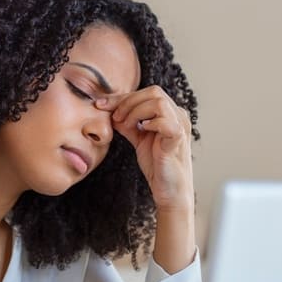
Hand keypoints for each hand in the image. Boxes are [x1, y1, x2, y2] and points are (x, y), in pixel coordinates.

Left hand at [96, 87, 193, 212]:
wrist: (169, 190)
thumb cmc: (157, 165)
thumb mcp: (139, 139)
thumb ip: (128, 124)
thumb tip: (109, 110)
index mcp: (170, 112)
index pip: (146, 94)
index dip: (122, 97)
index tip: (100, 104)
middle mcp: (178, 114)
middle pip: (153, 91)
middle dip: (128, 101)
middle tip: (115, 118)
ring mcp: (181, 124)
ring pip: (158, 102)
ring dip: (136, 111)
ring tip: (126, 125)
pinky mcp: (178, 137)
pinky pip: (164, 120)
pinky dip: (149, 123)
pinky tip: (142, 131)